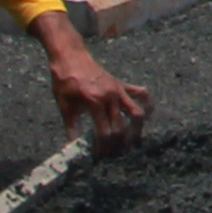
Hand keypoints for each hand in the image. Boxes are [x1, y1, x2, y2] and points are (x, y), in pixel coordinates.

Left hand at [39, 17, 151, 150]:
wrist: (70, 57)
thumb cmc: (64, 81)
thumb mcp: (64, 105)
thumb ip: (71, 127)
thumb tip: (73, 145)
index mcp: (95, 103)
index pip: (105, 132)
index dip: (104, 147)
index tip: (100, 155)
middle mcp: (110, 97)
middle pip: (122, 126)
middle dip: (119, 143)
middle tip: (114, 153)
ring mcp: (118, 90)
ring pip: (137, 112)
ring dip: (137, 128)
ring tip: (133, 140)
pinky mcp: (122, 84)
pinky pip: (140, 94)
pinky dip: (147, 104)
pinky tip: (147, 116)